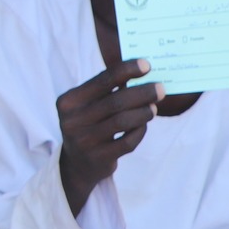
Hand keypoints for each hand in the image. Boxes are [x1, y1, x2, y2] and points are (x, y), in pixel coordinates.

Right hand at [56, 59, 162, 214]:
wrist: (76, 164)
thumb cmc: (89, 124)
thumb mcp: (88, 105)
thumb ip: (106, 90)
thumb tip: (139, 70)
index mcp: (68, 102)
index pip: (102, 81)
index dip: (126, 70)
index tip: (146, 65)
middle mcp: (72, 121)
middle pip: (115, 101)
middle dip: (143, 93)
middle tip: (160, 89)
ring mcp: (84, 141)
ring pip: (123, 122)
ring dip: (144, 112)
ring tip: (152, 108)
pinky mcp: (99, 158)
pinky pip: (128, 142)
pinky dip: (140, 131)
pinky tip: (142, 125)